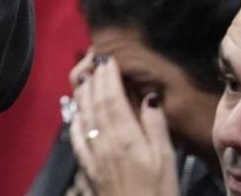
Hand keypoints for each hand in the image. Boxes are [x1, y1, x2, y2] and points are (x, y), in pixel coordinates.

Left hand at [68, 54, 178, 195]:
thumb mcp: (166, 159)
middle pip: (94, 102)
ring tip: (83, 76)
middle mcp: (104, 142)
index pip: (111, 97)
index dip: (107, 76)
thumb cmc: (158, 193)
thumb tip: (148, 97)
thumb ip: (156, 126)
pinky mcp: (86, 167)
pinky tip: (75, 112)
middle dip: (93, 78)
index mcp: (126, 137)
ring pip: (82, 116)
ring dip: (81, 94)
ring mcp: (92, 155)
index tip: (107, 59)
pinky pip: (75, 137)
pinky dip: (74, 119)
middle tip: (93, 60)